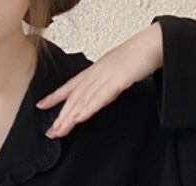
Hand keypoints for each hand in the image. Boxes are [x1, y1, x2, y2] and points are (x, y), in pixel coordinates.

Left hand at [36, 21, 163, 137]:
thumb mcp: (114, 68)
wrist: (154, 43)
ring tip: (60, 131)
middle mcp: (96, 74)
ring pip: (84, 100)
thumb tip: (95, 93)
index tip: (41, 105)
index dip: (54, 96)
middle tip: (50, 132)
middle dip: (61, 116)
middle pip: (74, 98)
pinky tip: (79, 118)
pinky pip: (101, 97)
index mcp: (94, 71)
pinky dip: (88, 108)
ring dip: (70, 117)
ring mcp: (106, 77)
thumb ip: (103, 81)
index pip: (70, 85)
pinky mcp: (119, 81)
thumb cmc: (138, 55)